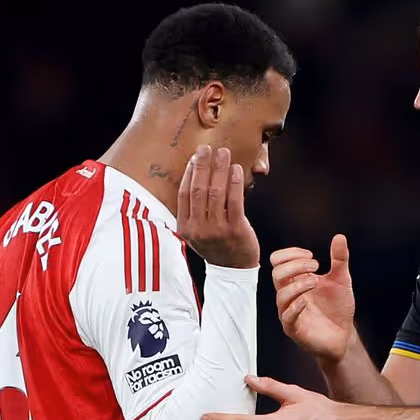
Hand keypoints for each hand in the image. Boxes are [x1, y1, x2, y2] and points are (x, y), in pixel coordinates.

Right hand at [176, 145, 258, 268]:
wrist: (233, 270)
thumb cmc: (216, 246)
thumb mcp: (197, 232)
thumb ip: (193, 211)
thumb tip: (195, 175)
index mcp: (185, 228)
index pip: (184, 194)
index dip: (190, 173)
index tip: (195, 158)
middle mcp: (198, 229)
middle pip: (198, 190)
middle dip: (203, 166)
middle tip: (207, 149)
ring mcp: (217, 230)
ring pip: (216, 193)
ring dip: (219, 169)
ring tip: (223, 153)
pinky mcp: (235, 229)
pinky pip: (234, 201)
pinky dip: (234, 182)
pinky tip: (235, 169)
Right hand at [271, 235, 354, 361]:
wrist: (344, 335)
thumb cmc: (338, 308)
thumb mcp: (342, 279)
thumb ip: (340, 259)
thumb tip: (340, 237)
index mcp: (295, 280)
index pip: (278, 261)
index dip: (291, 254)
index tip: (311, 256)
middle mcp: (289, 294)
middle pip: (277, 273)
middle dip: (296, 265)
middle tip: (316, 266)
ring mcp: (289, 311)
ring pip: (281, 294)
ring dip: (299, 284)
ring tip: (316, 282)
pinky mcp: (293, 328)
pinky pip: (287, 315)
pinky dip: (296, 306)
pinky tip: (308, 301)